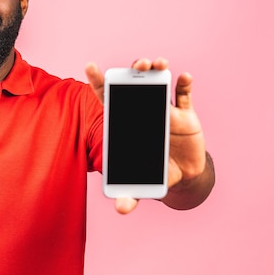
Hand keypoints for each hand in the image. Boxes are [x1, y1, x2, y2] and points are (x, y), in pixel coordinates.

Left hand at [85, 58, 208, 213]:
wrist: (183, 176)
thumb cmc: (155, 173)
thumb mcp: (142, 185)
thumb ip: (131, 195)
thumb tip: (122, 209)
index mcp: (126, 123)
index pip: (108, 99)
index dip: (99, 82)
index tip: (89, 66)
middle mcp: (142, 112)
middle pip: (134, 85)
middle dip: (134, 71)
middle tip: (137, 65)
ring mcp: (163, 110)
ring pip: (158, 84)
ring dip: (158, 71)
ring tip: (158, 65)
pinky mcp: (185, 114)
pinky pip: (184, 95)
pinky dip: (184, 84)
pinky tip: (183, 78)